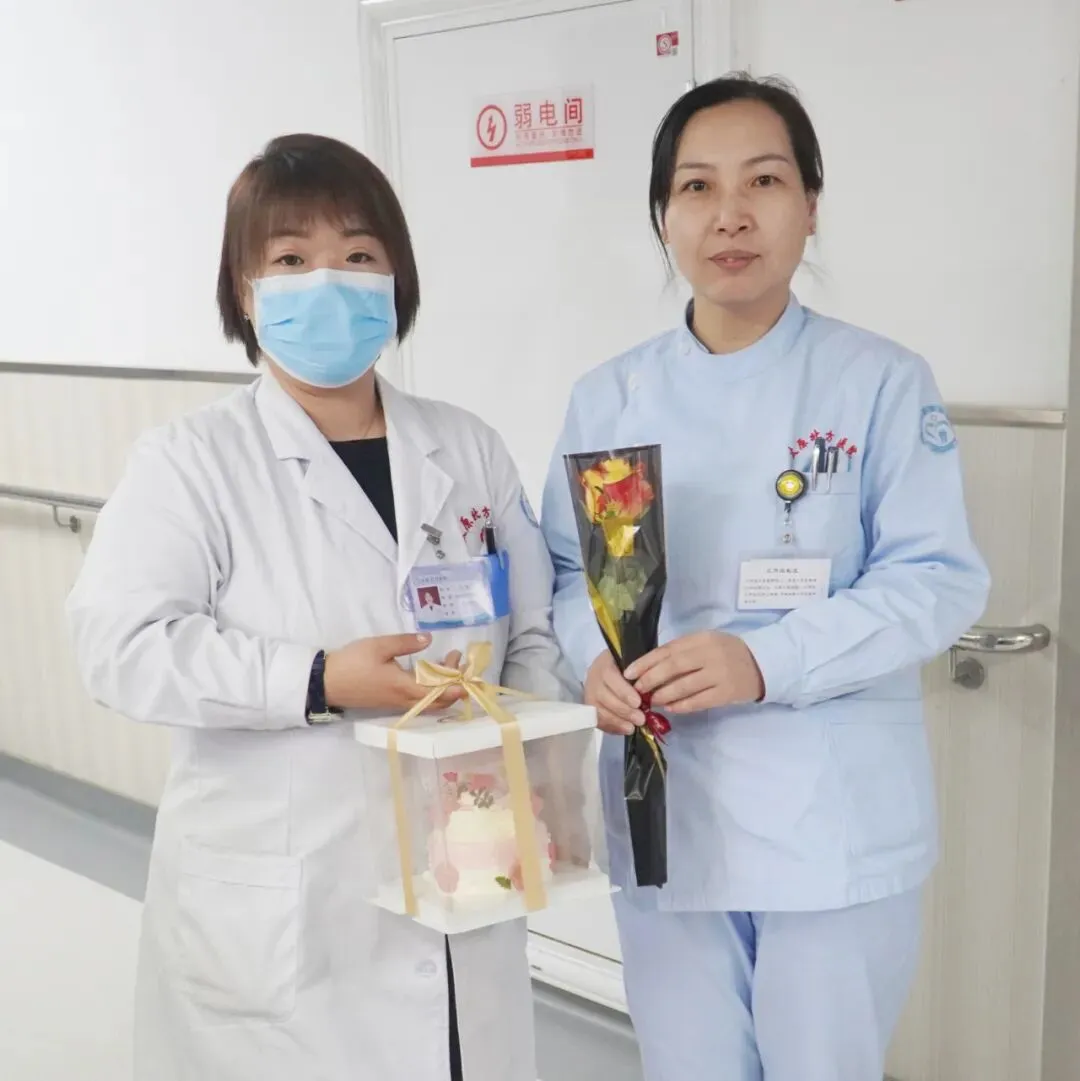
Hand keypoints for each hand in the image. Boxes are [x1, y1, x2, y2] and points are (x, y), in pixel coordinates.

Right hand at [324, 633, 465, 711]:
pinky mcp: (389, 701)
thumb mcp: (379, 646)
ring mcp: (396, 702)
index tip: (466, 672)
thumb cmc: (352, 663)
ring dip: (442, 686)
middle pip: (437, 701)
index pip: (438, 692)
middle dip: (453, 685)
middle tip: (457, 661)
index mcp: (403, 686)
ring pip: (428, 701)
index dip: (455, 685)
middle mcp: (403, 699)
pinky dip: (429, 689)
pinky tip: (429, 673)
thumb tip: (428, 639)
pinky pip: (417, 700)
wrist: (326, 682)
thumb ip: (406, 643)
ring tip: (447, 663)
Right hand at [584, 651, 643, 735]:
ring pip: (598, 709)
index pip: (610, 676)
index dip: (623, 692)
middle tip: (640, 719)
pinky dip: (610, 727)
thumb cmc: (629, 666)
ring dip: (616, 721)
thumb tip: (651, 693)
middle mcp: (594, 677)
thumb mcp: (635, 663)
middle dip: (623, 710)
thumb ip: (641, 675)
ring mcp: (589, 692)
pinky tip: (623, 730)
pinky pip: (596, 719)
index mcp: (606, 662)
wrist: (612, 667)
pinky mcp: (589, 706)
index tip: (638, 702)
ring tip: (632, 728)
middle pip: (603, 696)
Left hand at [625, 632, 763, 713]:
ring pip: (684, 686)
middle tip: (636, 690)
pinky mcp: (726, 693)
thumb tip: (649, 667)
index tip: (628, 673)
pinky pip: (698, 701)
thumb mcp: (705, 643)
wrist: (763, 664)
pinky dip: (682, 705)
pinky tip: (670, 708)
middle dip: (650, 679)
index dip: (645, 662)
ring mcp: (719, 674)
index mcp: (701, 639)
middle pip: (673, 667)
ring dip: (663, 695)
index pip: (667, 650)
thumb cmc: (727, 652)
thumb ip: (681, 651)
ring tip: (651, 701)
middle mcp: (709, 654)